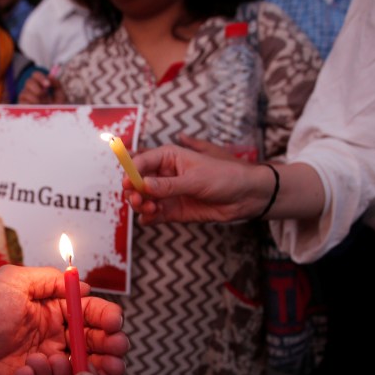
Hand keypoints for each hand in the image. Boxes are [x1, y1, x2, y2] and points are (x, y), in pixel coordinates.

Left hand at [0, 265, 127, 374]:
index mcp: (47, 310)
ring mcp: (47, 366)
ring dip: (105, 366)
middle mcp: (51, 337)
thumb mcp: (11, 282)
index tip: (113, 321)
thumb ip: (47, 279)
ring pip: (87, 367)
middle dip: (112, 343)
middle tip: (118, 347)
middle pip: (94, 340)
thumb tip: (79, 282)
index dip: (104, 316)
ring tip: (112, 367)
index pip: (87, 312)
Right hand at [17, 70, 66, 104]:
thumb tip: (50, 75)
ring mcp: (26, 99)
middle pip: (28, 82)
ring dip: (35, 98)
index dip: (40, 77)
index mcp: (40, 85)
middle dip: (37, 88)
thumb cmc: (59, 109)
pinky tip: (37, 108)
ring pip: (24, 92)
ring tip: (42, 105)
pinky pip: (22, 102)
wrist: (57, 121)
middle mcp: (32, 90)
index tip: (48, 85)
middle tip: (45, 95)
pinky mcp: (22, 107)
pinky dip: (30, 105)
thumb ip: (57, 84)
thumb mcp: (61, 95)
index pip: (35, 75)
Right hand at [128, 137, 268, 223]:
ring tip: (151, 208)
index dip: (131, 172)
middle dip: (134, 192)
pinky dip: (148, 217)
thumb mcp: (196, 179)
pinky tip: (151, 217)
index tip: (129, 184)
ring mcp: (168, 193)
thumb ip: (168, 185)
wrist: (245, 196)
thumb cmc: (225, 177)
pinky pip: (152, 215)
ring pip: (143, 200)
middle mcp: (164, 174)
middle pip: (137, 183)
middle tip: (139, 200)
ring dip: (141, 205)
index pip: (141, 162)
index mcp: (169, 157)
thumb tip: (143, 186)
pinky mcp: (172, 210)